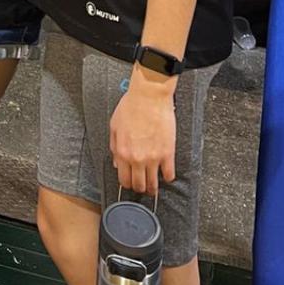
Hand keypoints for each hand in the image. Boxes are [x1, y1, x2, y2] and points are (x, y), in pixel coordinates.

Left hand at [110, 73, 176, 198]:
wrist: (149, 96)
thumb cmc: (132, 106)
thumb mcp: (114, 126)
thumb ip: (114, 146)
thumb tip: (117, 162)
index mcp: (122, 151)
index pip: (123, 179)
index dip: (127, 184)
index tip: (130, 184)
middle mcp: (136, 158)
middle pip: (138, 185)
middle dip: (140, 188)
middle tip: (142, 187)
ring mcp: (153, 157)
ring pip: (153, 184)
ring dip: (153, 187)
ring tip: (154, 186)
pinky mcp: (167, 153)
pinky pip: (169, 174)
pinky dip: (168, 177)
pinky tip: (166, 175)